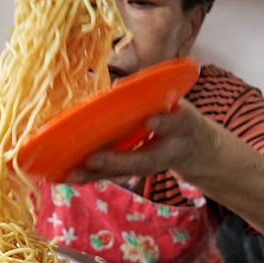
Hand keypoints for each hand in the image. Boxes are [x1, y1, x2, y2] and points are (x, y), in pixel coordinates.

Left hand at [68, 101, 220, 183]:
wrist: (196, 148)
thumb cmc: (178, 116)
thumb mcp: (175, 101)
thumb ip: (151, 96)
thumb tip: (117, 85)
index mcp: (183, 127)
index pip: (176, 124)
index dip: (164, 124)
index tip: (152, 121)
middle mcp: (169, 151)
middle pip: (144, 160)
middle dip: (118, 161)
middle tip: (93, 159)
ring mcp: (153, 165)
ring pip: (125, 173)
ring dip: (97, 174)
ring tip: (72, 174)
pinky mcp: (138, 172)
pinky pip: (114, 176)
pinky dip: (91, 177)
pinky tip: (67, 176)